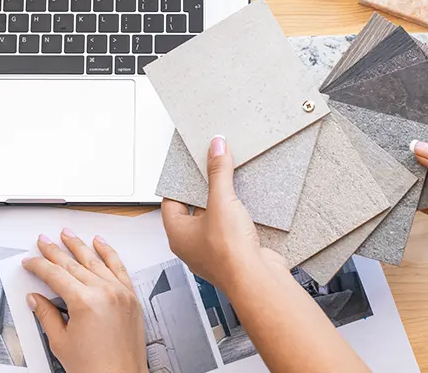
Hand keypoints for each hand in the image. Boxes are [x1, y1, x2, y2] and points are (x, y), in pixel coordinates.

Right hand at [23, 230, 147, 372]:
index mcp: (85, 302)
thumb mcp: (61, 341)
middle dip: (55, 251)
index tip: (30, 262)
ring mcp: (120, 293)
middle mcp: (105, 292)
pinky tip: (101, 244)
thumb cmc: (95, 368)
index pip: (55, 274)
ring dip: (80, 246)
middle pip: (73, 264)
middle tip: (44, 242)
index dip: (39, 266)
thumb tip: (37, 300)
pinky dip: (109, 253)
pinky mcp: (131, 298)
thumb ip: (47, 315)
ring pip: (96, 261)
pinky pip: (119, 268)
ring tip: (68, 235)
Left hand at [162, 136, 288, 290]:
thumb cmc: (230, 253)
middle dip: (203, 192)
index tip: (189, 168)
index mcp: (177, 235)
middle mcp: (191, 246)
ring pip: (212, 221)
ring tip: (229, 187)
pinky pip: (229, 231)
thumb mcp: (222, 201)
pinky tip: (245, 208)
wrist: (257, 279)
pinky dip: (235, 219)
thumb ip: (218, 172)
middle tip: (211, 172)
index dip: (180, 183)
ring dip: (221, 206)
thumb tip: (215, 148)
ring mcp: (211, 252)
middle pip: (192, 210)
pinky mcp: (232, 255)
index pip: (171, 202)